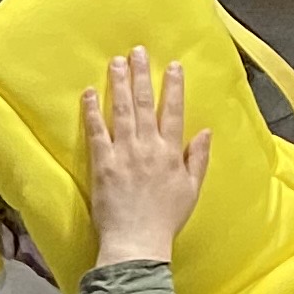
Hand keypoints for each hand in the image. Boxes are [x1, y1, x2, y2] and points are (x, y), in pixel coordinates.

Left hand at [79, 46, 211, 265]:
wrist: (137, 242)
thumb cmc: (165, 220)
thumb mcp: (192, 190)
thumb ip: (198, 158)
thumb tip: (205, 132)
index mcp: (171, 152)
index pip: (174, 111)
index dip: (172, 86)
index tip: (171, 66)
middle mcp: (148, 147)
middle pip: (144, 103)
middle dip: (141, 75)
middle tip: (137, 51)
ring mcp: (124, 154)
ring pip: (121, 110)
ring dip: (118, 84)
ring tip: (115, 62)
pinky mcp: (102, 164)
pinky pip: (96, 131)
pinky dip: (92, 111)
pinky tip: (88, 94)